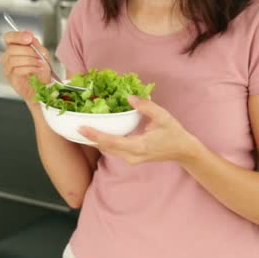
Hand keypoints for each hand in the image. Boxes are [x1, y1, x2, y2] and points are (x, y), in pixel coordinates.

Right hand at [1, 31, 50, 102]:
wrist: (44, 88)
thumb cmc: (42, 72)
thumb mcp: (42, 54)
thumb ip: (35, 44)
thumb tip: (28, 33)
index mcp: (15, 48)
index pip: (8, 37)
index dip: (17, 36)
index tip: (28, 38)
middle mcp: (9, 57)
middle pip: (11, 48)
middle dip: (28, 50)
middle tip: (39, 55)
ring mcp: (8, 68)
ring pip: (13, 59)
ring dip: (29, 60)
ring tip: (39, 63)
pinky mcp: (11, 78)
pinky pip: (17, 69)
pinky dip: (30, 68)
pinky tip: (37, 70)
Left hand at [79, 96, 200, 164]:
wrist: (183, 150)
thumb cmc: (173, 133)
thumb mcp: (162, 116)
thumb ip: (146, 106)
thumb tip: (129, 97)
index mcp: (139, 146)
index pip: (112, 141)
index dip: (96, 135)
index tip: (82, 128)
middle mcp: (132, 156)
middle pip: (106, 147)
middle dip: (90, 137)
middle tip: (76, 126)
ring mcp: (131, 160)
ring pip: (108, 150)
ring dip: (95, 140)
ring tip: (82, 129)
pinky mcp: (130, 159)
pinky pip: (113, 151)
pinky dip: (103, 142)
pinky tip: (96, 133)